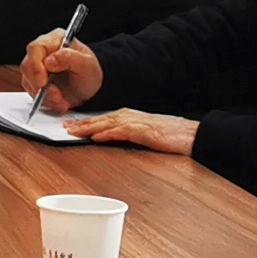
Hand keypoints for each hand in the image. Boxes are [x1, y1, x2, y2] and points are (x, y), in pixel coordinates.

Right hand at [17, 30, 104, 111]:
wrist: (90, 88)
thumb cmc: (90, 72)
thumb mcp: (87, 65)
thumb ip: (70, 58)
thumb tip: (49, 61)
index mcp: (55, 40)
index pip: (35, 48)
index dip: (35, 66)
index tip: (43, 82)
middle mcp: (42, 52)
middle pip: (27, 66)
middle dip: (40, 85)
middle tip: (56, 96)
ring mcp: (37, 67)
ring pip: (28, 81)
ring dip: (44, 95)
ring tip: (62, 100)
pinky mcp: (35, 81)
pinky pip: (32, 92)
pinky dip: (45, 100)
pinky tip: (59, 102)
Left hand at [67, 107, 195, 154]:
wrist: (193, 135)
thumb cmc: (172, 136)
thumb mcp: (146, 135)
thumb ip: (129, 135)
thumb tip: (111, 140)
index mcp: (131, 117)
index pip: (103, 119)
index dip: (85, 121)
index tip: (70, 125)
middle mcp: (132, 117)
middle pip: (101, 119)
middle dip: (81, 123)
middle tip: (63, 126)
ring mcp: (138, 123)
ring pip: (108, 124)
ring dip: (89, 127)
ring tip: (73, 131)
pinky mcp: (145, 132)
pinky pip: (122, 132)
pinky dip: (108, 134)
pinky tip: (96, 137)